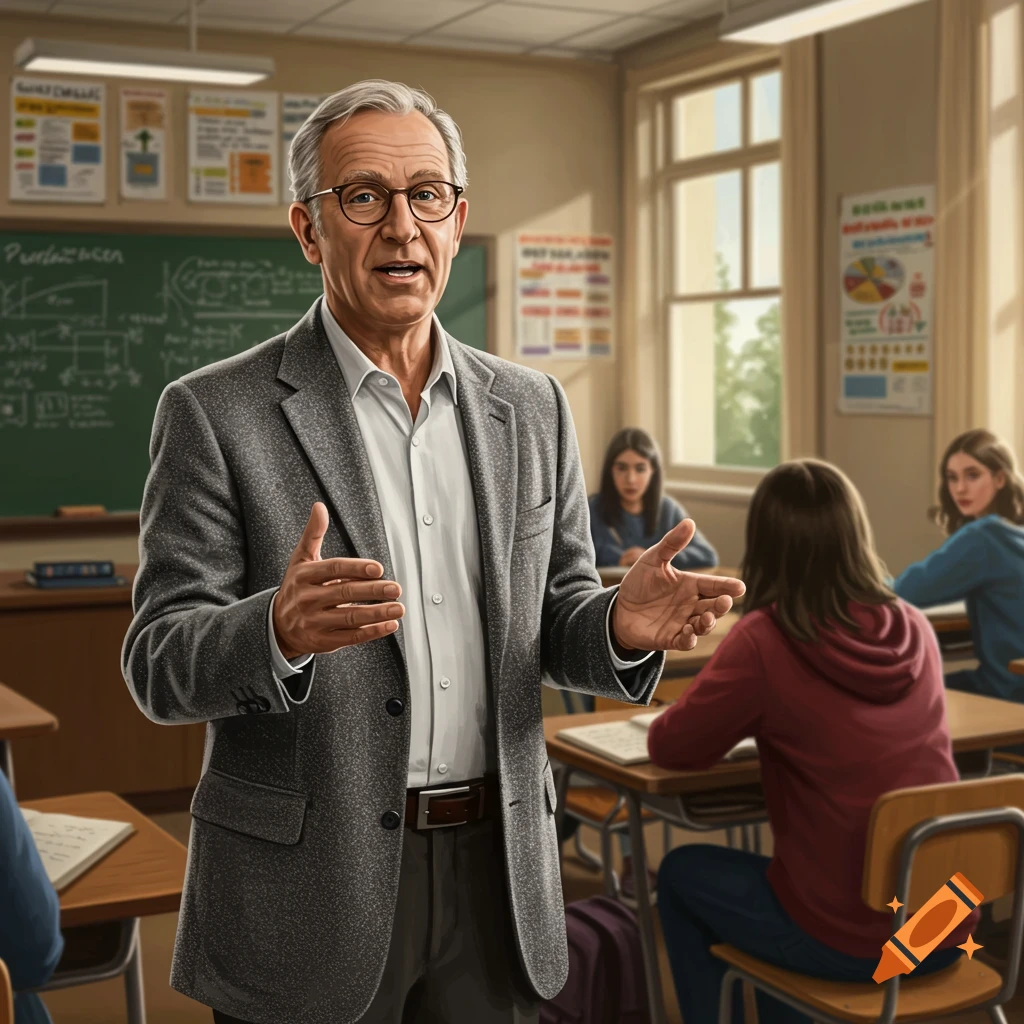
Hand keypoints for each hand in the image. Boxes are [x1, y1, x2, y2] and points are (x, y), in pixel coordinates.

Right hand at [272, 502, 404, 658]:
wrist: (278, 625)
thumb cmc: (297, 587)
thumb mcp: (300, 560)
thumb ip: (313, 534)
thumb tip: (319, 506)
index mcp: (304, 576)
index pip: (333, 569)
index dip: (357, 568)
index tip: (379, 568)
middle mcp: (307, 599)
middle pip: (344, 593)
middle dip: (373, 591)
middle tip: (396, 588)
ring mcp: (314, 622)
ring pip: (350, 618)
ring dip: (377, 614)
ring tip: (399, 608)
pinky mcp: (323, 641)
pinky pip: (351, 637)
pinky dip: (372, 632)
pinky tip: (390, 625)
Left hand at [611, 519, 744, 652]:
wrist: (618, 608)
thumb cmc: (639, 582)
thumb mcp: (653, 559)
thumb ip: (671, 544)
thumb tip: (689, 522)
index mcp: (690, 585)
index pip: (713, 585)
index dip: (727, 586)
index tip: (740, 587)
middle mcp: (690, 605)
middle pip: (713, 606)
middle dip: (721, 605)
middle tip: (723, 602)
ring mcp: (682, 623)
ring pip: (703, 625)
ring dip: (708, 623)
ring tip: (706, 618)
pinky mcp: (670, 639)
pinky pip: (685, 642)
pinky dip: (689, 640)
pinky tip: (689, 634)